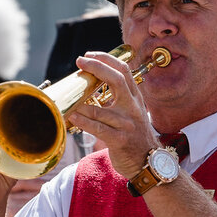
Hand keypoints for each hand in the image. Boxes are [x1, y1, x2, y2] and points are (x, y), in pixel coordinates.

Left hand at [66, 52, 157, 178]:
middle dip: (96, 67)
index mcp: (135, 98)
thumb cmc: (135, 136)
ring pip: (99, 109)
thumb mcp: (132, 112)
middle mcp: (133, 108)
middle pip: (116, 80)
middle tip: (80, 61)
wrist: (148, 162)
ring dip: (80, 102)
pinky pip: (97, 128)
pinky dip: (82, 121)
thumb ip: (119, 98)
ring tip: (68, 95)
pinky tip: (71, 116)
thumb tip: (93, 82)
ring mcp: (126, 124)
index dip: (106, 59)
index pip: (124, 71)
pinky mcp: (120, 140)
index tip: (89, 54)